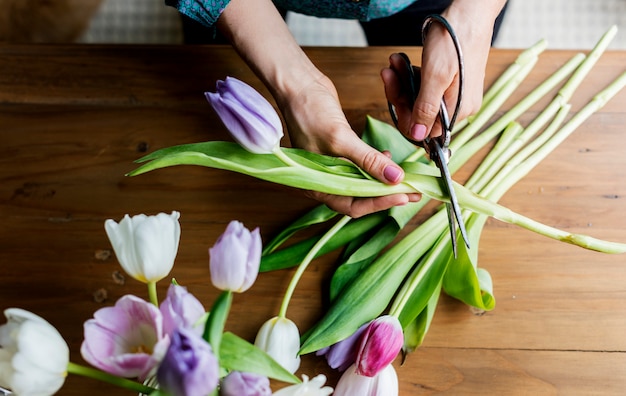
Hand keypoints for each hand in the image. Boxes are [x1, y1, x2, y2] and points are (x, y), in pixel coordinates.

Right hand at [279, 73, 420, 217]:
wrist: (298, 84)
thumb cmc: (309, 111)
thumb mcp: (341, 138)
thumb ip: (368, 160)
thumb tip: (395, 178)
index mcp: (316, 185)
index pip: (353, 205)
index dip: (380, 203)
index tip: (404, 195)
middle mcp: (323, 181)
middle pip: (359, 198)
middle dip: (386, 195)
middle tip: (413, 192)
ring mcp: (330, 167)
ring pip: (362, 183)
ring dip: (383, 181)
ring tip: (405, 177)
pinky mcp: (338, 153)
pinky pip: (360, 167)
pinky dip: (375, 166)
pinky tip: (387, 158)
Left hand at [382, 0, 505, 141]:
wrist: (469, 12)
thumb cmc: (454, 40)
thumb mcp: (436, 76)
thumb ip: (426, 108)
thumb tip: (418, 136)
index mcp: (459, 110)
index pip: (425, 130)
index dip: (405, 116)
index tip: (393, 95)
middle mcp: (459, 106)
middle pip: (420, 113)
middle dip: (401, 93)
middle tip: (388, 73)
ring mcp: (455, 94)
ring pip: (420, 98)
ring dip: (403, 82)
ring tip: (395, 62)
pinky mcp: (451, 81)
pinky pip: (425, 86)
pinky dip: (412, 75)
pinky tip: (402, 61)